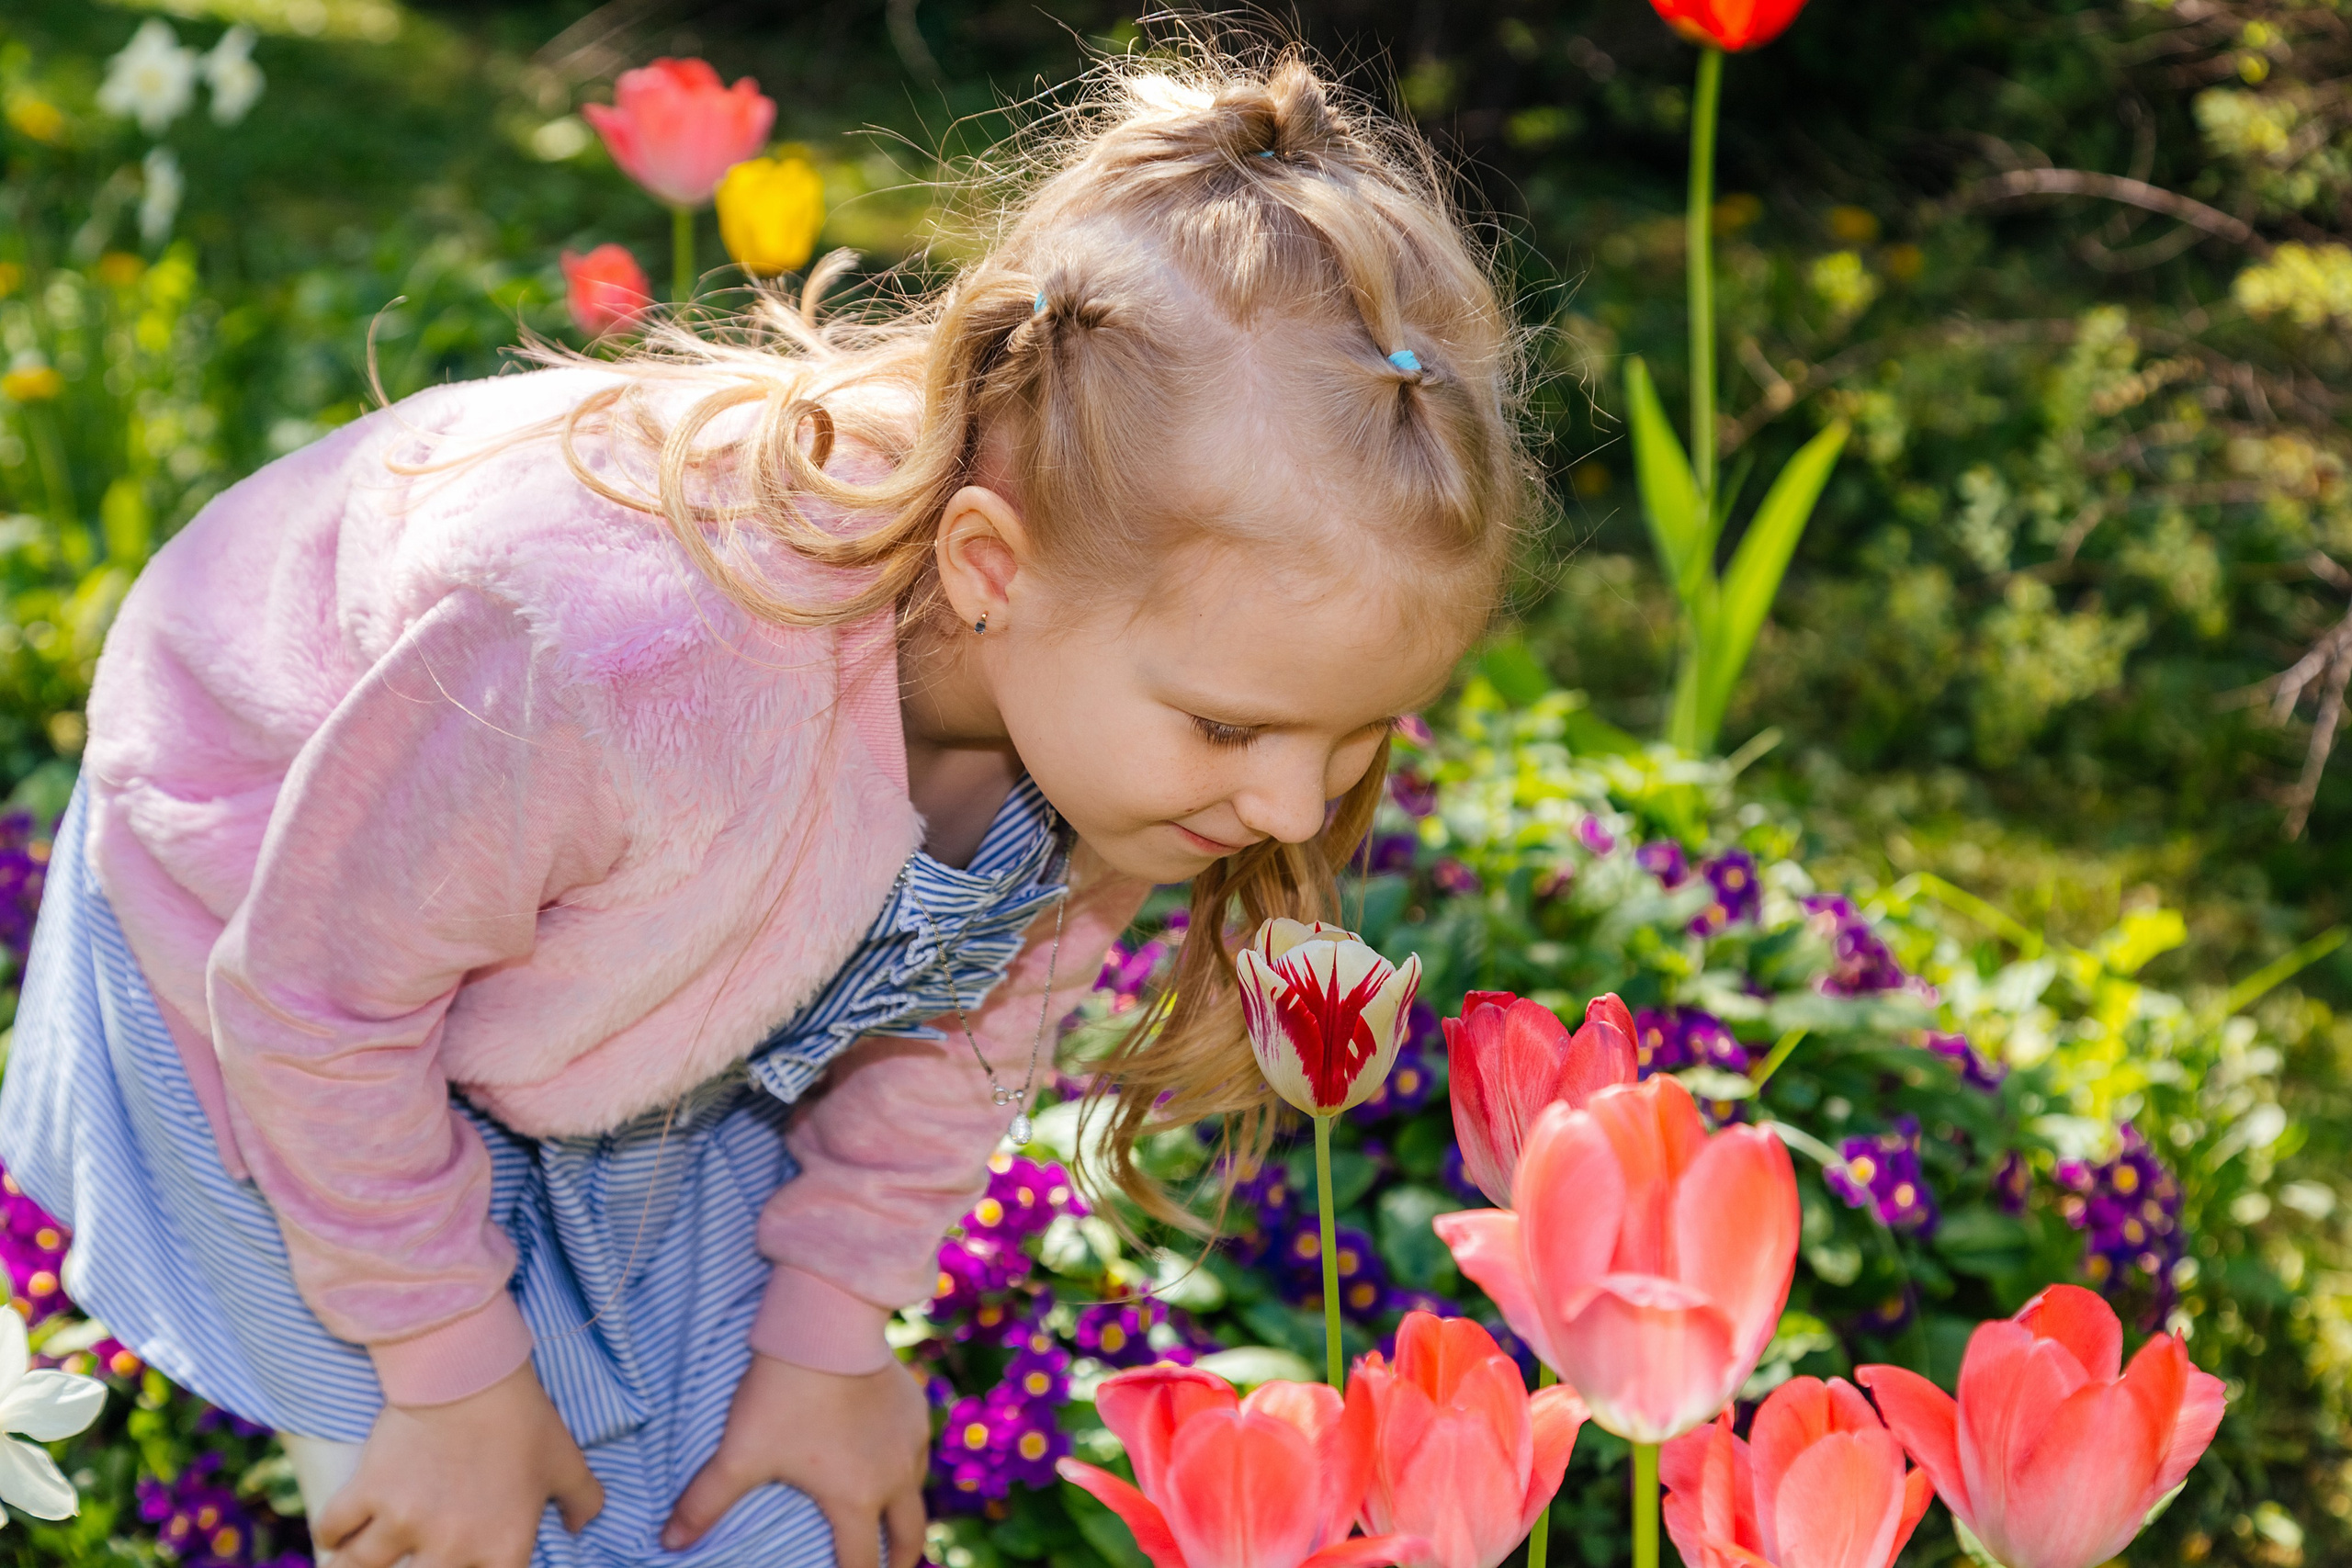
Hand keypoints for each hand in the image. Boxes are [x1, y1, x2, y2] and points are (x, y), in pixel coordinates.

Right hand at [314, 1362, 602, 1567]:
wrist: (472, 1370)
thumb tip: (582, 1524)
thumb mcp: (566, 1461)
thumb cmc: (523, 1418)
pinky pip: (335, 1529)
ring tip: (354, 1564)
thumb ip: (582, 1500)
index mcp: (502, 1549)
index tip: (455, 1567)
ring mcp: (404, 1523)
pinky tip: (338, 1536)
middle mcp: (451, 1548)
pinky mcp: (368, 1491)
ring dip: (355, 1566)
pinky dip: (333, 1535)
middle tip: (407, 1561)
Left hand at [663, 1354, 928, 1567]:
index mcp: (855, 1498)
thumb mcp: (740, 1452)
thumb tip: (668, 1542)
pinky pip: (917, 1446)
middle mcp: (895, 1476)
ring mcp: (911, 1440)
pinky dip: (905, 1462)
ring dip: (904, 1509)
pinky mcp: (916, 1407)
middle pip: (910, 1536)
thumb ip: (704, 1502)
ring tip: (888, 1514)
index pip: (862, 1564)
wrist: (827, 1326)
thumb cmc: (784, 1395)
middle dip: (901, 1560)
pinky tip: (888, 1453)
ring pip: (917, 1488)